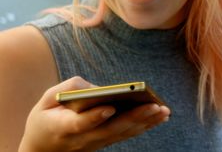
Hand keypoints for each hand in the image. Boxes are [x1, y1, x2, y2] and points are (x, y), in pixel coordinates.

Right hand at [19, 76, 170, 151]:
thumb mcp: (46, 100)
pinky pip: (127, 135)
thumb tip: (97, 89)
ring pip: (123, 134)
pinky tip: (160, 117)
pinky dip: (144, 126)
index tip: (109, 108)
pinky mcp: (104, 143)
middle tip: (155, 106)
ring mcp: (95, 144)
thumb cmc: (45, 118)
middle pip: (111, 130)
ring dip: (146, 123)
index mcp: (62, 127)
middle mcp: (82, 139)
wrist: (42, 149)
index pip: (80, 124)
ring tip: (164, 110)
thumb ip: (69, 89)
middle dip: (135, 117)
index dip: (95, 117)